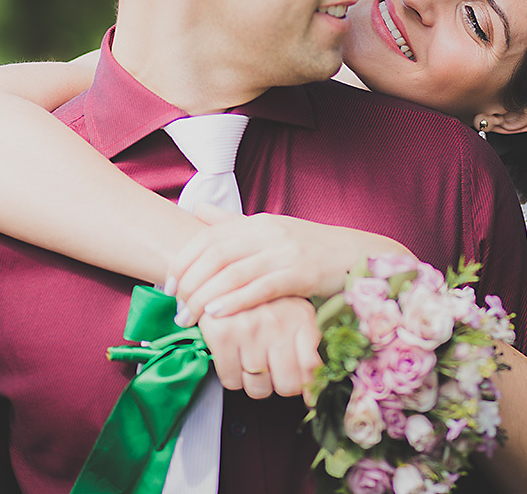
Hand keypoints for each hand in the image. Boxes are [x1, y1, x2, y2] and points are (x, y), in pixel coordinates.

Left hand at [168, 206, 413, 325]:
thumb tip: (196, 208)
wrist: (358, 258)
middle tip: (175, 307)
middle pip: (215, 254)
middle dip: (189, 282)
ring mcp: (286, 251)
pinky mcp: (302, 272)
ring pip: (234, 272)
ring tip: (189, 318)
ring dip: (205, 296)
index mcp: (258, 223)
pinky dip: (236, 300)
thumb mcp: (271, 231)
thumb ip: (232, 224)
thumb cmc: (311, 249)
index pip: (208, 237)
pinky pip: (262, 287)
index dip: (183, 260)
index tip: (167, 284)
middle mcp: (268, 232)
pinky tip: (219, 315)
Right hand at [197, 297, 321, 398]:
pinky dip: (234, 379)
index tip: (305, 390)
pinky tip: (236, 361)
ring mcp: (249, 328)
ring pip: (259, 387)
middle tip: (276, 373)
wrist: (226, 277)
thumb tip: (313, 397)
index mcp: (301, 316)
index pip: (312, 368)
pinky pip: (231, 381)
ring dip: (257, 384)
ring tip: (255, 364)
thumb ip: (310, 349)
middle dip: (282, 385)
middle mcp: (278, 322)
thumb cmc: (266, 303)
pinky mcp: (222, 335)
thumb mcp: (295, 315)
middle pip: (288, 384)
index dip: (309, 386)